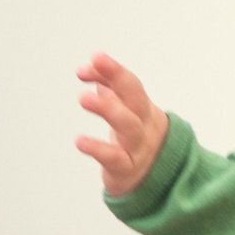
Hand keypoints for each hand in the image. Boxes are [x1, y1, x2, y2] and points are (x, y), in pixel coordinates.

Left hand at [74, 53, 170, 196]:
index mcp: (142, 108)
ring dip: (108, 108)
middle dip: (118, 79)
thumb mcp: (124, 109)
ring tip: (84, 98)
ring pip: (128, 126)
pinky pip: (114, 158)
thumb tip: (85, 68)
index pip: (131, 85)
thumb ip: (105, 85)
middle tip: (93, 65)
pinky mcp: (127, 169)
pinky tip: (80, 141)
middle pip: (136, 99)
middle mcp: (144, 125)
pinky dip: (98, 149)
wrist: (154, 177)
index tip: (96, 57)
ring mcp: (137, 147)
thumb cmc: (134, 136)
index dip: (115, 71)